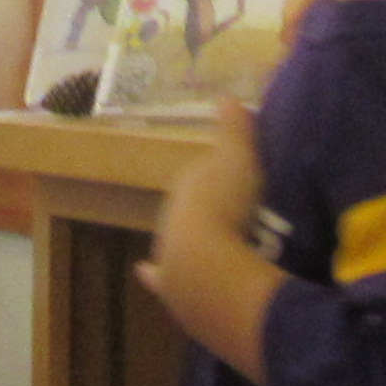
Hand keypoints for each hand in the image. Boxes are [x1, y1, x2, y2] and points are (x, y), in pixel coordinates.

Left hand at [137, 101, 279, 383]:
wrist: (207, 266)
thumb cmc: (226, 206)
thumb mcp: (238, 159)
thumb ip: (234, 129)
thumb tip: (226, 95)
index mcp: (187, 186)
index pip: (200, 174)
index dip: (221, 175)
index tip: (242, 178)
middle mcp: (170, 218)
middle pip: (187, 209)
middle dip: (206, 209)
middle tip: (238, 212)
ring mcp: (168, 255)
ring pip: (176, 241)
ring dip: (194, 241)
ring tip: (221, 244)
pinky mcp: (173, 289)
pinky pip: (159, 278)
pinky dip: (151, 276)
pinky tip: (143, 274)